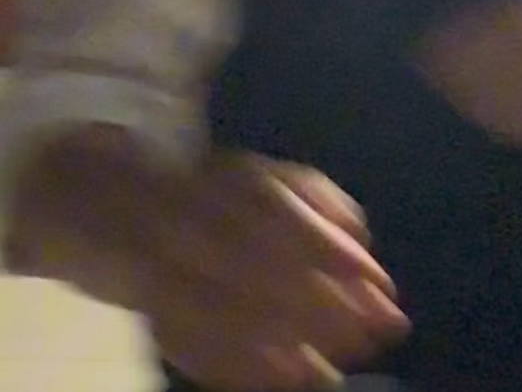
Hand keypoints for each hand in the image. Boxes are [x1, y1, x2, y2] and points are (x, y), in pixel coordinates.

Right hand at [4, 128, 407, 391]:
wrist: (109, 204)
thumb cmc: (215, 195)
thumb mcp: (268, 179)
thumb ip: (318, 201)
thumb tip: (361, 239)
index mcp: (227, 185)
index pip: (282, 216)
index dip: (332, 252)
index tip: (383, 285)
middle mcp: (191, 224)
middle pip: (260, 268)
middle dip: (326, 305)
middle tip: (382, 331)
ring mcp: (162, 271)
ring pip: (227, 314)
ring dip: (291, 346)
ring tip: (342, 368)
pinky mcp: (148, 314)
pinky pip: (196, 348)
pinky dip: (246, 370)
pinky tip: (293, 381)